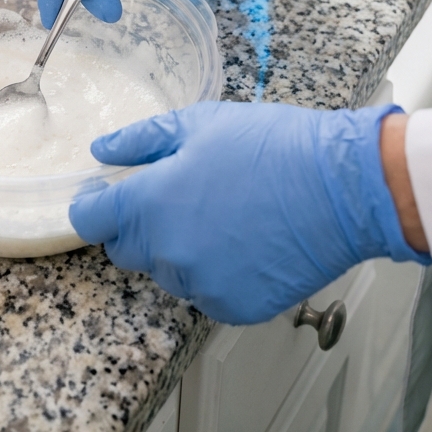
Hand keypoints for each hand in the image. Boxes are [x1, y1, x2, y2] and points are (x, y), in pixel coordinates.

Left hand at [70, 101, 429, 324]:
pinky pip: (205, 292)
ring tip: (219, 214)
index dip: (93, 206)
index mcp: (150, 204)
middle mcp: (167, 252)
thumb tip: (102, 151)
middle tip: (174, 196)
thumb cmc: (273, 147)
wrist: (340, 189)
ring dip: (178, 249)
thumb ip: (142, 141)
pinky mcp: (234, 308)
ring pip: (167, 271)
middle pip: (125, 250)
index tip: (104, 195)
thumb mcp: (200, 123)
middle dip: (137, 226)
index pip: (91, 221)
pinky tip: (243, 241)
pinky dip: (214, 272)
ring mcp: (200, 286)